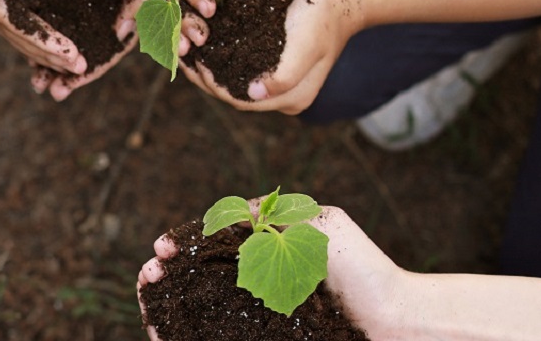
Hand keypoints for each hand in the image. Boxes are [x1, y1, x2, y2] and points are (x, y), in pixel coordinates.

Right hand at [0, 0, 83, 75]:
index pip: (8, 19)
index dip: (38, 44)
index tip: (74, 59)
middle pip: (18, 25)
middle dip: (47, 52)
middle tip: (81, 69)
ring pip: (32, 15)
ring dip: (51, 45)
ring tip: (78, 67)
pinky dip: (62, 18)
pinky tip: (82, 31)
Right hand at [136, 200, 405, 339]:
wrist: (392, 318)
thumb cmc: (360, 269)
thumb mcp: (315, 221)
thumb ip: (271, 212)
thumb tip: (225, 215)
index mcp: (262, 256)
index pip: (208, 249)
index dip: (182, 247)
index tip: (165, 248)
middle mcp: (251, 289)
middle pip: (192, 280)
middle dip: (165, 274)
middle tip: (151, 271)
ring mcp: (251, 319)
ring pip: (193, 311)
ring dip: (163, 302)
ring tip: (147, 290)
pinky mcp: (255, 338)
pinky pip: (207, 339)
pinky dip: (177, 335)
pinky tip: (158, 328)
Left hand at [181, 0, 365, 113]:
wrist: (341, 1)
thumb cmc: (323, 19)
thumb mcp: (306, 45)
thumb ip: (284, 75)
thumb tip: (255, 94)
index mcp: (291, 98)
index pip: (241, 101)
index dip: (214, 85)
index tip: (195, 64)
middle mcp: (280, 96)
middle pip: (232, 94)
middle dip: (204, 78)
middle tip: (181, 58)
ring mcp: (274, 81)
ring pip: (231, 81)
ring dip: (207, 69)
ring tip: (186, 52)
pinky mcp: (269, 64)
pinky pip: (237, 66)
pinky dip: (218, 58)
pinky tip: (202, 43)